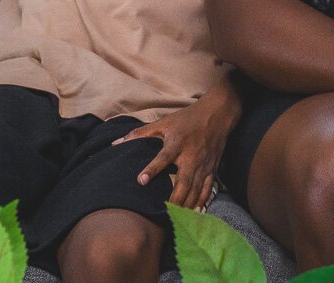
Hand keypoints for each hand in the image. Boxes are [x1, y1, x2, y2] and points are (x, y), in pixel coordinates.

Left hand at [112, 81, 241, 209]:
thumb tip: (116, 144)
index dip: (152, 169)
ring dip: (186, 205)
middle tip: (164, 213)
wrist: (217, 113)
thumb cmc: (187, 118)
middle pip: (184, 182)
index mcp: (177, 143)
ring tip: (177, 218)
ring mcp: (204, 164)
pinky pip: (207, 189)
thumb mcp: (163, 122)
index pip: (163, 158)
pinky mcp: (212, 168)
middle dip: (175, 199)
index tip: (140, 181)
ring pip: (196, 189)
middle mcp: (192, 156)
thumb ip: (139, 134)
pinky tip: (193, 212)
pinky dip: (201, 202)